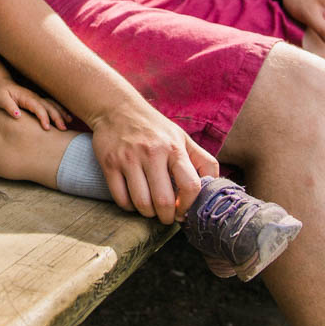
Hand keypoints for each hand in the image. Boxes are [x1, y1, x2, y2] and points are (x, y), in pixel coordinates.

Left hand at [0, 80, 69, 130]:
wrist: (0, 84)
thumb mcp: (0, 99)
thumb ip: (9, 106)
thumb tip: (18, 115)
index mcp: (26, 97)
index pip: (38, 107)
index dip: (43, 117)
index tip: (47, 128)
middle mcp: (34, 97)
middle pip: (49, 107)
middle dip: (57, 117)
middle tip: (63, 129)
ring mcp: (37, 98)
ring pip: (52, 105)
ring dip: (61, 113)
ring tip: (69, 122)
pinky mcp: (37, 101)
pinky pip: (51, 105)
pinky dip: (59, 110)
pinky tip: (65, 116)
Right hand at [87, 102, 219, 222]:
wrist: (118, 108)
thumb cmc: (155, 128)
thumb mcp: (182, 138)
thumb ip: (202, 161)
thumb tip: (215, 186)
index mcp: (174, 148)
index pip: (191, 186)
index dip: (190, 205)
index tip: (184, 210)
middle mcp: (152, 153)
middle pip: (164, 201)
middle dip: (168, 217)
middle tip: (167, 217)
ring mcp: (129, 159)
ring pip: (141, 203)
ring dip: (148, 214)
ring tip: (151, 209)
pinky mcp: (110, 164)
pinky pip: (121, 199)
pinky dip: (129, 207)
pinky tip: (134, 200)